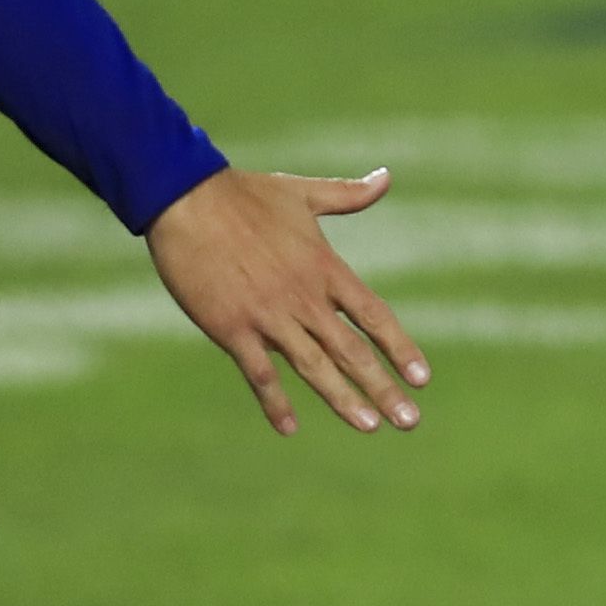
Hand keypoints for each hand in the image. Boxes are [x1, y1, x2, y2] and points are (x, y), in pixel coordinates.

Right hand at [146, 167, 431, 436]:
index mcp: (324, 268)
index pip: (373, 316)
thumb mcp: (303, 192)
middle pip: (352, 351)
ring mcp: (268, 315)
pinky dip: (274, 402)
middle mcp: (303, 297)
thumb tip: (386, 177)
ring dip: (343, 400)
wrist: (184, 198)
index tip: (421, 378)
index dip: (399, 348)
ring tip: (370, 427)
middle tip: (410, 421)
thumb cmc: (244, 193)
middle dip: (383, 389)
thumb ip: (349, 195)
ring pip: (313, 367)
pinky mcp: (231, 327)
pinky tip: (289, 428)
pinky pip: (259, 374)